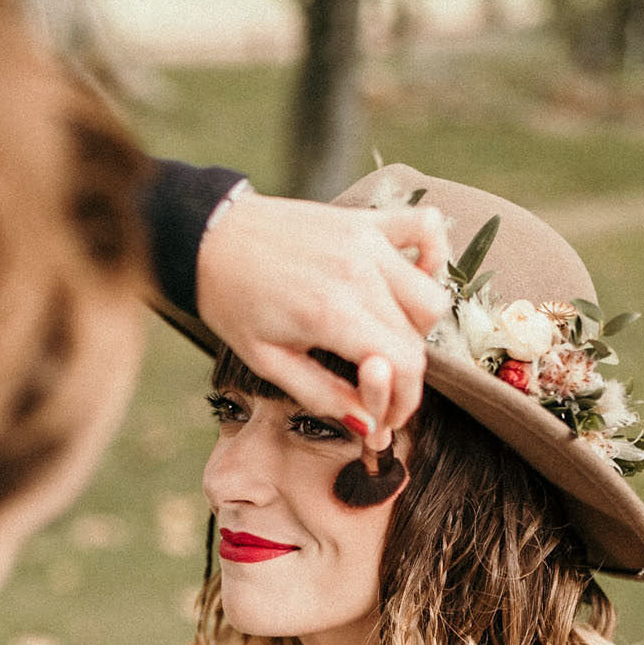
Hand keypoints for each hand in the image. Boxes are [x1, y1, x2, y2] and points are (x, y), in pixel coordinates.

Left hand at [195, 192, 449, 445]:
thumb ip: (322, 395)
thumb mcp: (267, 361)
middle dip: (404, 377)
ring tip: (383, 339)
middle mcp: (359, 273)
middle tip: (375, 388)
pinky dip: (432, 256)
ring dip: (416, 329)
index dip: (402, 402)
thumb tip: (367, 425)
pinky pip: (428, 229)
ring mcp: (368, 241)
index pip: (404, 366)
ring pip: (430, 296)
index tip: (385, 418)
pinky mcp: (367, 220)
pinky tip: (410, 279)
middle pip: (417, 339)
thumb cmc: (232, 301)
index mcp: (331, 313)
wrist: (210, 237)